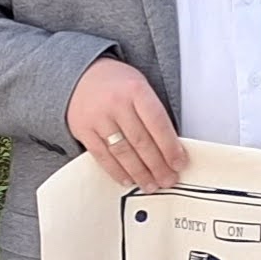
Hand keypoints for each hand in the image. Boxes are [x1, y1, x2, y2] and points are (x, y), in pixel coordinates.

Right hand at [67, 57, 187, 188]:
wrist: (81, 75)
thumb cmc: (117, 84)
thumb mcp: (140, 87)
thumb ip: (153, 113)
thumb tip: (171, 149)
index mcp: (136, 90)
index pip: (158, 123)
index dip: (170, 147)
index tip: (179, 163)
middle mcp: (116, 103)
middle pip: (141, 141)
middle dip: (158, 165)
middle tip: (168, 180)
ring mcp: (98, 118)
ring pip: (123, 152)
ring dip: (139, 173)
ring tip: (151, 184)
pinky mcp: (83, 130)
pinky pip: (102, 156)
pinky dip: (117, 171)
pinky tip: (128, 179)